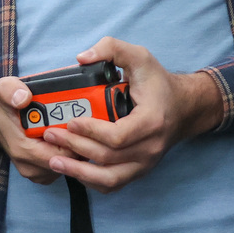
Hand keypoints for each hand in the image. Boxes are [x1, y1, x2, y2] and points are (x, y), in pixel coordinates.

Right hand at [0, 77, 70, 184]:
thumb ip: (11, 91)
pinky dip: (70, 151)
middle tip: (81, 121)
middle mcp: (30, 166)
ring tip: (74, 127)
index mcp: (23, 149)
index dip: (74, 137)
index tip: (78, 119)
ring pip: (69, 164)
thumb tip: (24, 98)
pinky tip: (68, 136)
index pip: (62, 154)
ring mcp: (37, 172)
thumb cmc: (3, 105)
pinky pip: (65, 165)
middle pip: (69, 160)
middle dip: (78, 141)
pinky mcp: (43, 173)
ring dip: (75, 147)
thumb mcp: (3, 89)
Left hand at [38, 38, 225, 192]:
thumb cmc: (158, 83)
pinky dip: (90, 179)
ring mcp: (145, 163)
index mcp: (151, 121)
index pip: (118, 136)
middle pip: (108, 157)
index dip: (90, 131)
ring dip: (78, 171)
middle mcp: (150, 147)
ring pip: (109, 178)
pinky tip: (71, 169)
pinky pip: (112, 184)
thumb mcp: (139, 56)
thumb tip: (82, 58)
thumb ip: (111, 48)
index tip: (70, 120)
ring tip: (54, 160)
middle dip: (75, 147)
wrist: (183, 108)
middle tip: (50, 134)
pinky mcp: (138, 171)